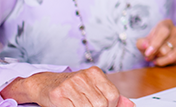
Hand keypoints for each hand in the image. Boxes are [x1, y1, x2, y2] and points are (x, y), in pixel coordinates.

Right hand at [0, 67, 133, 106]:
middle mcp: (83, 77)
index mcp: (95, 73)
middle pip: (101, 103)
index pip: (113, 95)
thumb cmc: (71, 87)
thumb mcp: (93, 86)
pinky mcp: (58, 95)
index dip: (111, 106)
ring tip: (80, 106)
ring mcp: (70, 85)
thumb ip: (110, 95)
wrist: (43, 83)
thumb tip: (131, 105)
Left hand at [136, 19, 175, 65]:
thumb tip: (145, 46)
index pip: (163, 32)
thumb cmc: (151, 42)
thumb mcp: (143, 41)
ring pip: (168, 54)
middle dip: (153, 54)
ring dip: (158, 58)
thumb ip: (141, 43)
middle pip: (164, 46)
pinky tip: (159, 61)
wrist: (159, 45)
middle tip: (148, 55)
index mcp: (165, 24)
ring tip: (154, 57)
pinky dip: (164, 62)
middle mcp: (175, 30)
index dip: (155, 43)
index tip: (147, 53)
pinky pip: (174, 59)